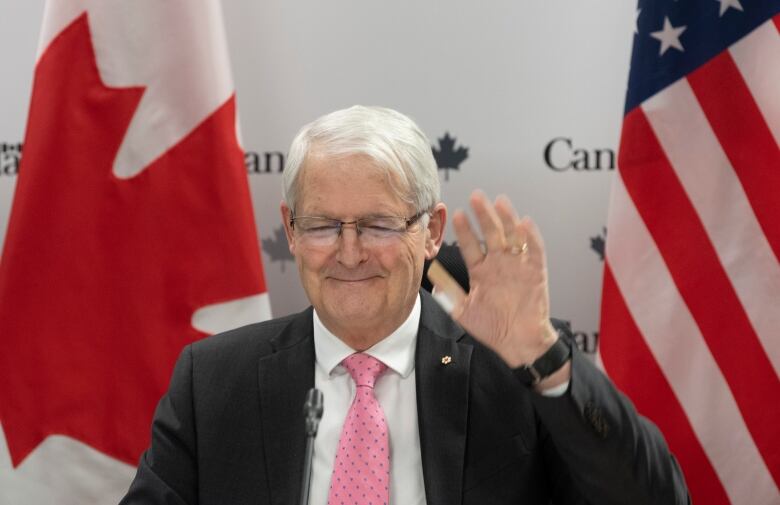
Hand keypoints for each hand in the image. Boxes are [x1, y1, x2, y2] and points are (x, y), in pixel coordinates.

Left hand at [433, 190, 557, 368]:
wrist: (519, 342)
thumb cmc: (492, 328)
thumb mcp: (464, 311)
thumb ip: (450, 294)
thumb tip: (433, 278)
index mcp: (481, 271)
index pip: (470, 245)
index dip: (465, 231)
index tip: (457, 214)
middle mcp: (499, 264)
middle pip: (491, 233)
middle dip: (483, 215)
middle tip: (476, 195)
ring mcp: (518, 266)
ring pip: (512, 236)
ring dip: (507, 219)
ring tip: (499, 201)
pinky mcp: (536, 271)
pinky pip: (535, 251)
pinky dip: (531, 237)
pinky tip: (525, 222)